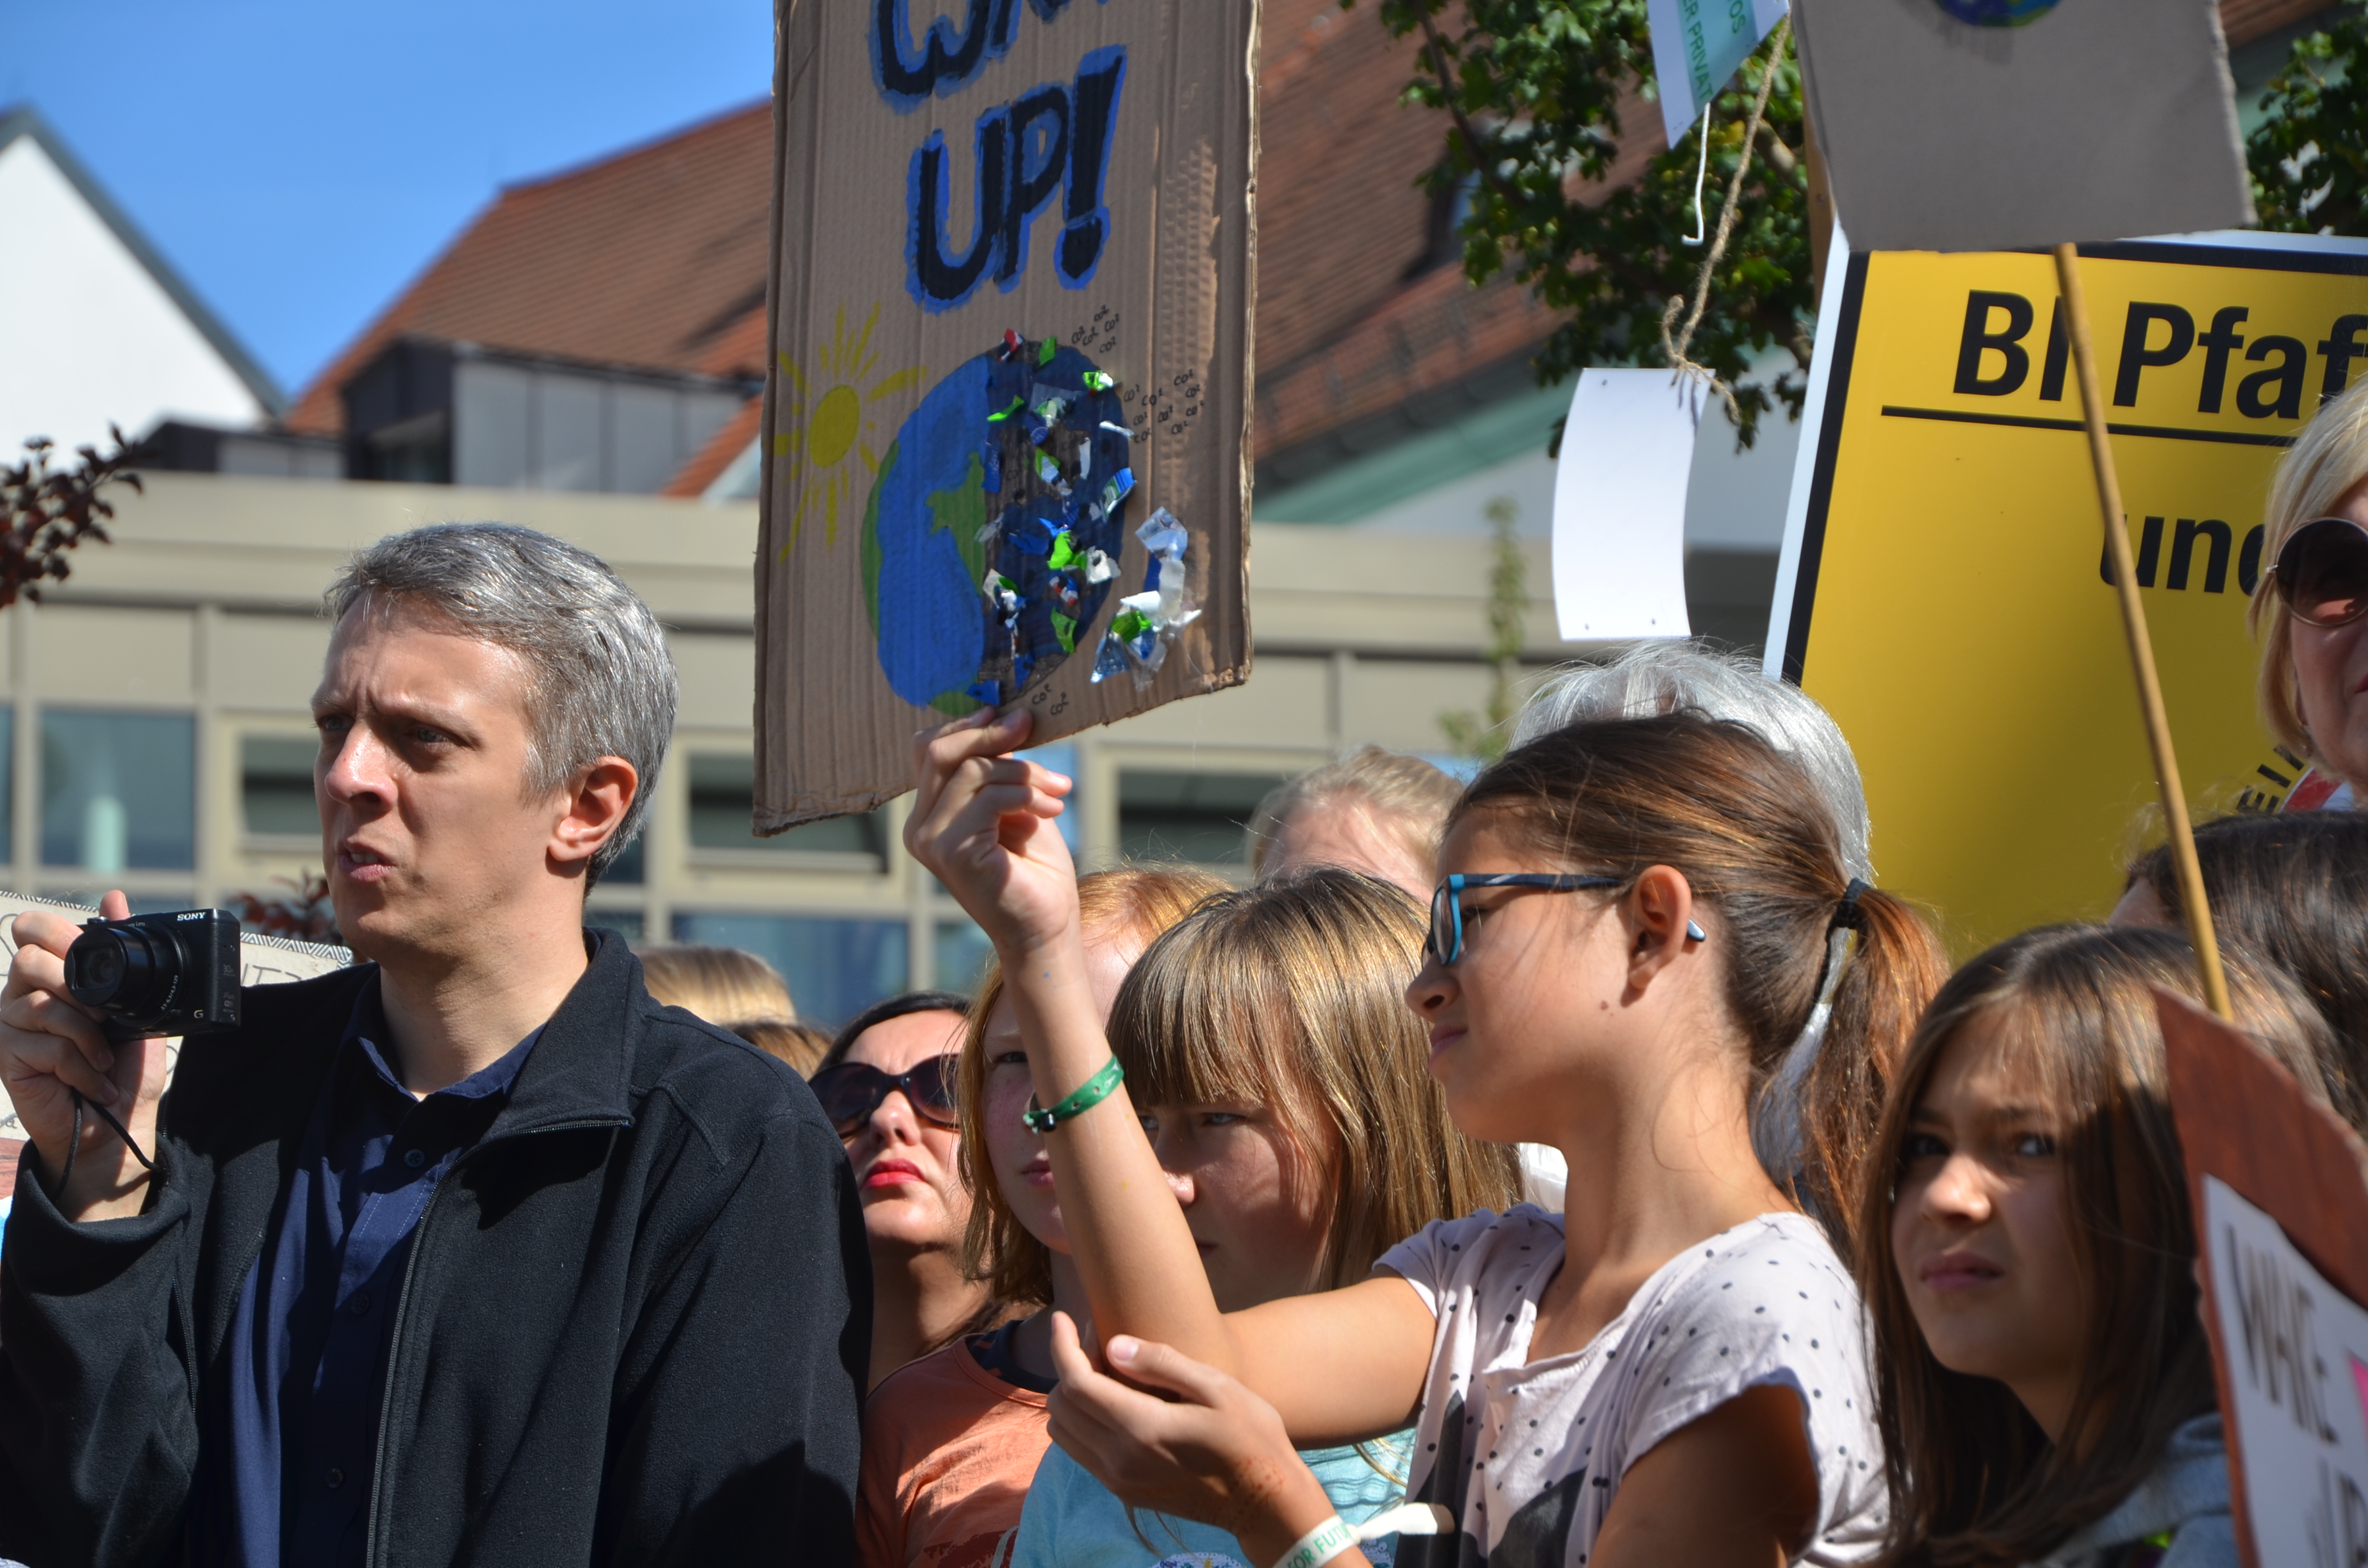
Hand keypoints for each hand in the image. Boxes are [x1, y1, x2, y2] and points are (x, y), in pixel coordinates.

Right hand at [0, 891, 166, 1220]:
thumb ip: (123, 956)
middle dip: (77, 989)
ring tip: (106, 1060)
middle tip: (104, 1018)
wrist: (115, 1127)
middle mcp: (23, 995)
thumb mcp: (135, 1008)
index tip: (87, 954)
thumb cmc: (123, 1068)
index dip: (56, 932)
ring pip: (43, 1006)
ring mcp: (10, 1026)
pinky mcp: (8, 1058)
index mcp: (52, 976)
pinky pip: (49, 1047)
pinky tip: (96, 1084)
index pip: (31, 929)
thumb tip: (114, 897)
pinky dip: (84, 1067)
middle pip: (29, 961)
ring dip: (89, 1036)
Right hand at [903, 709, 1079, 960]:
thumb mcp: (1015, 803)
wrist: (1047, 925)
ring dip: (1022, 772)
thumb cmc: (1035, 868)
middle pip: (938, 753)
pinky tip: (1049, 810)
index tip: (1009, 714)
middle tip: (1030, 726)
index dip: (966, 725)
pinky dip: (1025, 794)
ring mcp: (930, 841)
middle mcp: (919, 828)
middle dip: (989, 734)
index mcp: (928, 815)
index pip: (928, 751)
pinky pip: (988, 798)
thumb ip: (1000, 767)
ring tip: (1056, 791)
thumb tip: (1007, 715)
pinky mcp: (951, 852)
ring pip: (970, 771)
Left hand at [1045, 1314, 1356, 1567]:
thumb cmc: (1251, 1437)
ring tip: (1103, 1373)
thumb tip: (1115, 1345)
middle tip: (1098, 1341)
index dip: (1062, 1345)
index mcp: (1141, 1428)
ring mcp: (1118, 1480)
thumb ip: (1163, 1365)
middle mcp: (1119, 1459)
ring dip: (1071, 1397)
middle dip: (1068, 1366)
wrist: (1265, 1504)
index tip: (1062, 1317)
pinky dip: (1082, 1423)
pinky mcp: (1124, 1492)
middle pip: (1062, 1406)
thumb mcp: (1218, 1388)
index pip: (1076, 1383)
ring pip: (1063, 1432)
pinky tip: (1113, 1405)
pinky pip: (1081, 1453)